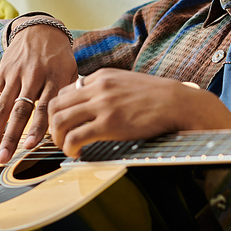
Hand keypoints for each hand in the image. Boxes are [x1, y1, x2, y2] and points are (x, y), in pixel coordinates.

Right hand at [0, 20, 77, 163]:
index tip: (32, 146)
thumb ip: (70, 98)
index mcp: (55, 76)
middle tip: (5, 158)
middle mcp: (34, 75)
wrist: (40, 30)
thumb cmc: (60, 58)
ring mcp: (15, 75)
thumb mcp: (72, 72)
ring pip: (2, 107)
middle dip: (11, 136)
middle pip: (20, 109)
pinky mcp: (2, 73)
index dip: (38, 127)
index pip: (46, 105)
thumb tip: (74, 126)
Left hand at [48, 68, 230, 156]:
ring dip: (57, 138)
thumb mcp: (127, 83)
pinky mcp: (109, 124)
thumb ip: (108, 90)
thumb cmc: (158, 98)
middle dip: (52, 125)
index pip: (65, 91)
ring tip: (66, 148)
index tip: (65, 125)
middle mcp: (98, 87)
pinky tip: (77, 154)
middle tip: (60, 139)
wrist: (178, 103)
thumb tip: (94, 104)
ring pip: (59, 121)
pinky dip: (69, 148)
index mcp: (102, 77)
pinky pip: (75, 137)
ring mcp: (103, 105)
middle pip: (55, 105)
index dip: (60, 110)